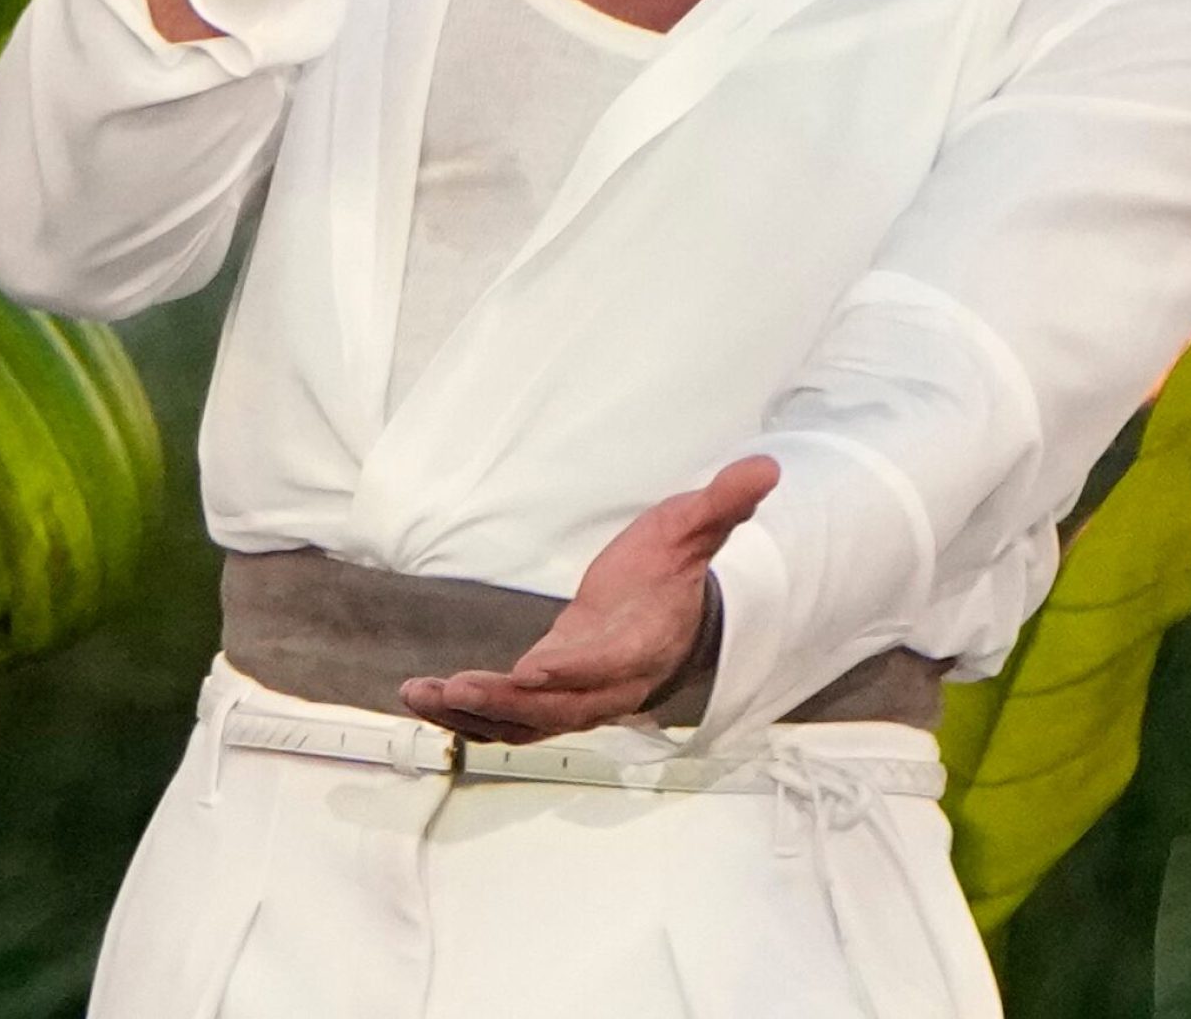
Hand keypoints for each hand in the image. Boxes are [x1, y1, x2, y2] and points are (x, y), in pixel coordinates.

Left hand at [400, 456, 778, 741]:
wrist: (668, 613)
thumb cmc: (673, 568)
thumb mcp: (696, 526)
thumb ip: (723, 502)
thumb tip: (766, 468)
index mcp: (643, 642)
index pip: (608, 664)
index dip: (572, 671)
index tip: (532, 669)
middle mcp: (608, 683)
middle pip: (556, 707)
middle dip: (504, 704)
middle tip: (455, 690)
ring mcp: (575, 696)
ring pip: (524, 721)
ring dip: (473, 716)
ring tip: (424, 695)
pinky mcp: (547, 695)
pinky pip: (507, 718)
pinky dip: (467, 716)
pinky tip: (425, 698)